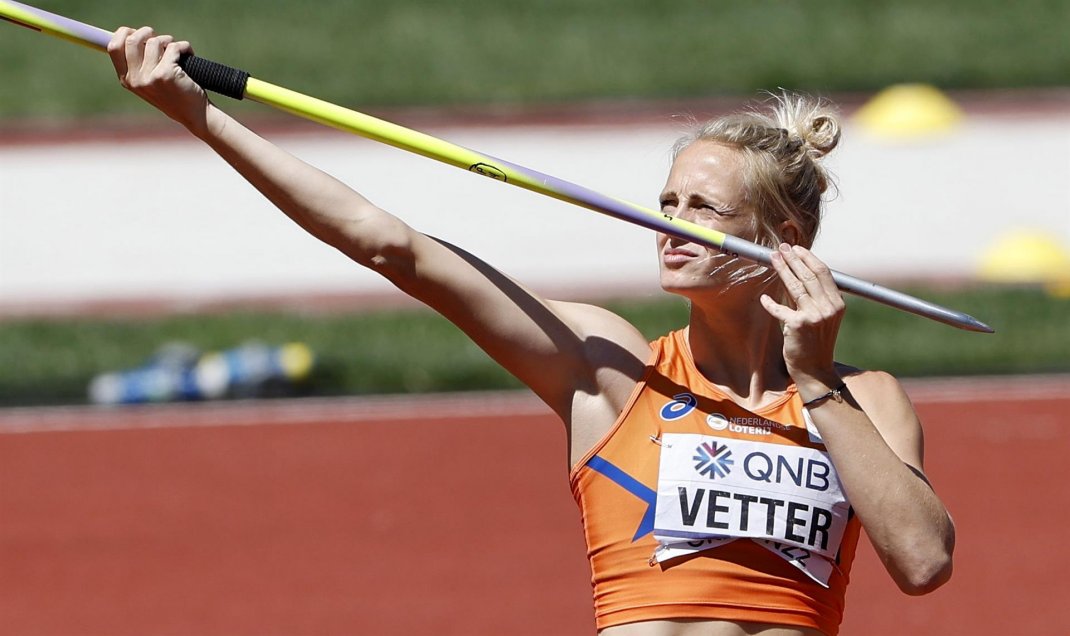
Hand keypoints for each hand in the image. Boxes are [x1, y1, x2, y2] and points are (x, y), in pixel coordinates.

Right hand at [107, 27, 209, 133]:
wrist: (194, 115)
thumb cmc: (173, 94)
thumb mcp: (149, 82)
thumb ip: (138, 63)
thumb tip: (132, 33)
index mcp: (126, 80)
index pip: (113, 47)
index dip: (125, 33)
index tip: (138, 33)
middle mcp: (135, 80)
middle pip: (132, 39)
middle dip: (148, 32)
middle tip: (162, 40)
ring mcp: (149, 77)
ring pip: (154, 41)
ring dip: (169, 40)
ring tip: (177, 50)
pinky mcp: (166, 74)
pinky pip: (173, 47)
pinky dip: (184, 47)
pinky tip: (188, 54)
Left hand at [759, 243, 844, 392]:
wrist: (815, 370)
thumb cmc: (816, 342)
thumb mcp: (822, 318)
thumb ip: (815, 298)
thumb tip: (797, 274)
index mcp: (837, 304)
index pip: (823, 273)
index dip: (809, 258)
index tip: (796, 249)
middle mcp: (829, 308)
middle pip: (809, 275)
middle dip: (793, 258)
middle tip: (781, 248)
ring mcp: (815, 316)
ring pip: (795, 286)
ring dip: (782, 269)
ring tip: (773, 258)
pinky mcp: (798, 325)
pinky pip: (780, 309)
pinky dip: (770, 303)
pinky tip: (764, 298)